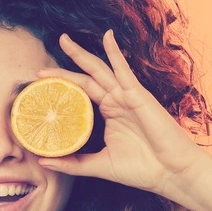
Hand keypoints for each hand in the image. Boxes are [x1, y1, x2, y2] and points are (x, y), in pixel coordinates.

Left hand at [37, 30, 206, 196]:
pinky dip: (115, 52)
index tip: (40, 90)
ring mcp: (126, 96)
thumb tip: (43, 161)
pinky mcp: (138, 95)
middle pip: (85, 79)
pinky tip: (107, 36)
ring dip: (81, 55)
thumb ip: (72, 163)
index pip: (80, 96)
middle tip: (40, 68)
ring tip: (63, 40)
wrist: (171, 174)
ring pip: (99, 70)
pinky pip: (123, 70)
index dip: (62, 90)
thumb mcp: (99, 166)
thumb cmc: (141, 170)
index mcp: (108, 114)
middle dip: (65, 68)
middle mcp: (116, 102)